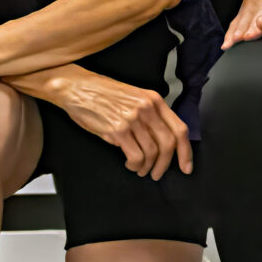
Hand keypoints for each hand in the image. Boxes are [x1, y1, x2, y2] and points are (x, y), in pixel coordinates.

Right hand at [54, 68, 191, 178]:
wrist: (76, 87)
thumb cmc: (101, 93)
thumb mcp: (133, 97)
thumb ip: (149, 115)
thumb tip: (158, 142)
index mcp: (153, 100)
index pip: (179, 129)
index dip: (185, 151)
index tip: (186, 167)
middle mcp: (146, 109)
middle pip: (167, 144)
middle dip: (165, 165)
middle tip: (158, 174)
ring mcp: (132, 119)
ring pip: (152, 153)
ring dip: (147, 167)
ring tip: (139, 169)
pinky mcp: (118, 130)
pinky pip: (136, 156)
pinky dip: (135, 165)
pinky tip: (129, 164)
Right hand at [224, 0, 261, 48]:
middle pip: (257, 8)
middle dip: (252, 23)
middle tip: (250, 36)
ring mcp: (250, 0)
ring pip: (244, 16)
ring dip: (238, 30)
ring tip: (234, 42)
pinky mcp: (244, 9)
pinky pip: (236, 21)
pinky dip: (231, 32)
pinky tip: (227, 45)